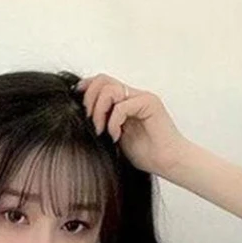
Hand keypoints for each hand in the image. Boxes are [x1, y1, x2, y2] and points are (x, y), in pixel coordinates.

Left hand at [76, 73, 190, 176]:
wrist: (168, 162)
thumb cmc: (145, 155)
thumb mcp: (114, 138)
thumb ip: (102, 123)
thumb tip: (79, 118)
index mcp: (124, 101)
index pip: (102, 82)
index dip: (86, 87)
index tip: (74, 100)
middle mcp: (133, 95)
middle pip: (103, 80)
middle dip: (89, 99)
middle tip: (89, 122)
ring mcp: (142, 97)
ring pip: (110, 90)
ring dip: (99, 111)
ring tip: (100, 131)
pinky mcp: (149, 103)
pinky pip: (121, 106)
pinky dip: (113, 122)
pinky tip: (115, 137)